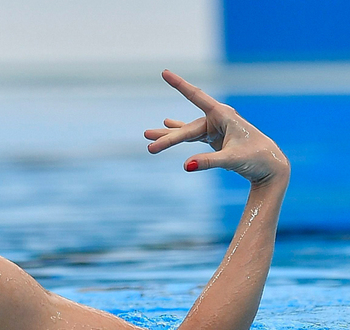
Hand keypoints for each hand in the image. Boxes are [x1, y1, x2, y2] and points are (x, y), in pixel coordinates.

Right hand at [144, 70, 289, 185]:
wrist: (271, 168)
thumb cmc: (256, 159)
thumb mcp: (231, 160)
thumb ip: (207, 162)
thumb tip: (184, 166)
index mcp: (224, 115)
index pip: (196, 96)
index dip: (179, 85)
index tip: (164, 73)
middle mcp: (218, 119)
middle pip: (187, 128)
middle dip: (168, 138)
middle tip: (149, 147)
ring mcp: (215, 129)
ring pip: (187, 132)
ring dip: (168, 136)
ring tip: (147, 136)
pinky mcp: (215, 139)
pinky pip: (192, 136)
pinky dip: (179, 134)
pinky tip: (167, 125)